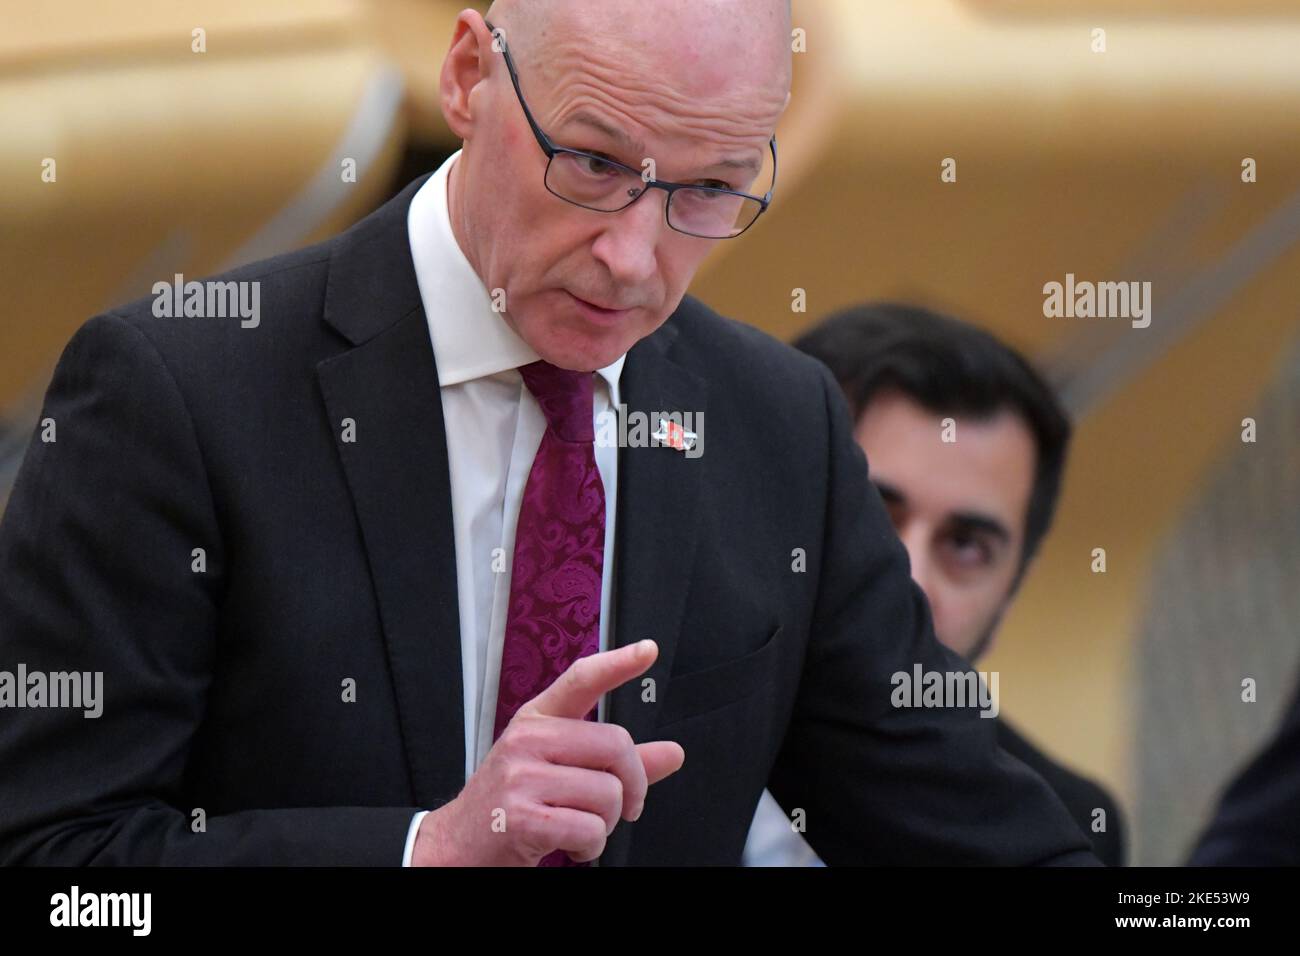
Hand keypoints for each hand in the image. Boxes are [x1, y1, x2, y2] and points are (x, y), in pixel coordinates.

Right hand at [411, 639, 684, 865]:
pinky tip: (568, 844)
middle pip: (616, 746)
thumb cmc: (514, 803)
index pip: (581, 680)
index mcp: (538, 720)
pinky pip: (589, 829)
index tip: (646, 651)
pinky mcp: (522, 817)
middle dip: (633, 786)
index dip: (618, 663)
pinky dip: (589, 847)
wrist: (459, 845)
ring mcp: (522, 777)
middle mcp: (528, 740)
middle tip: (623, 806)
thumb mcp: (559, 770)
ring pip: (608, 794)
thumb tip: (672, 753)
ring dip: (606, 824)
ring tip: (579, 826)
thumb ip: (616, 762)